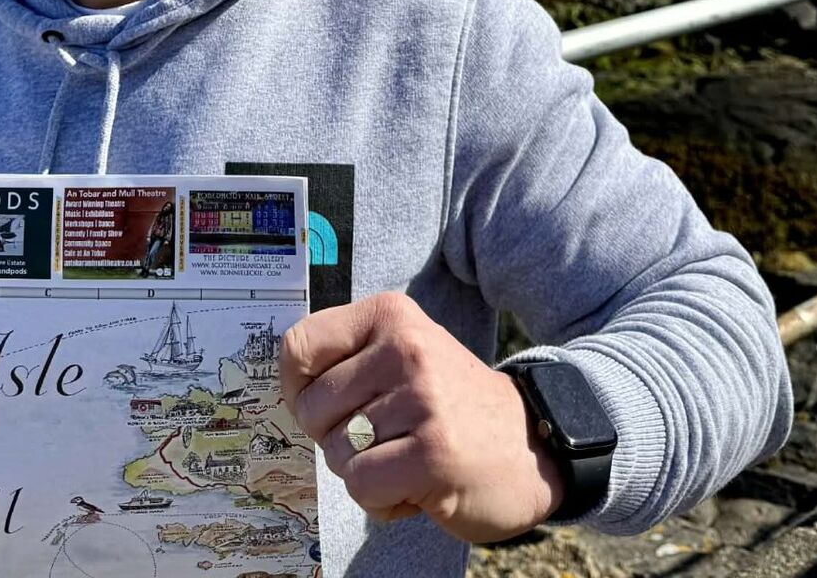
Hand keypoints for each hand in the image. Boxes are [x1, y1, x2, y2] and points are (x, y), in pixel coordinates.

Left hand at [280, 292, 564, 542]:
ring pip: (336, 451)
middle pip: (312, 407)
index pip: (298, 345)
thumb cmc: (450, 403)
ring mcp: (422, 400)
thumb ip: (346, 358)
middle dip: (334, 437)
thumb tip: (284, 384)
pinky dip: (382, 500)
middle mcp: (405, 348)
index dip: (295, 387)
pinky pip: (362, 487)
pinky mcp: (433, 455)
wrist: (531, 443)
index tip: (319, 404)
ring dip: (363, 470)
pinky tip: (416, 485)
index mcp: (389, 315)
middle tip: (382, 438)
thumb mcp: (402, 354)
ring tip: (405, 457)